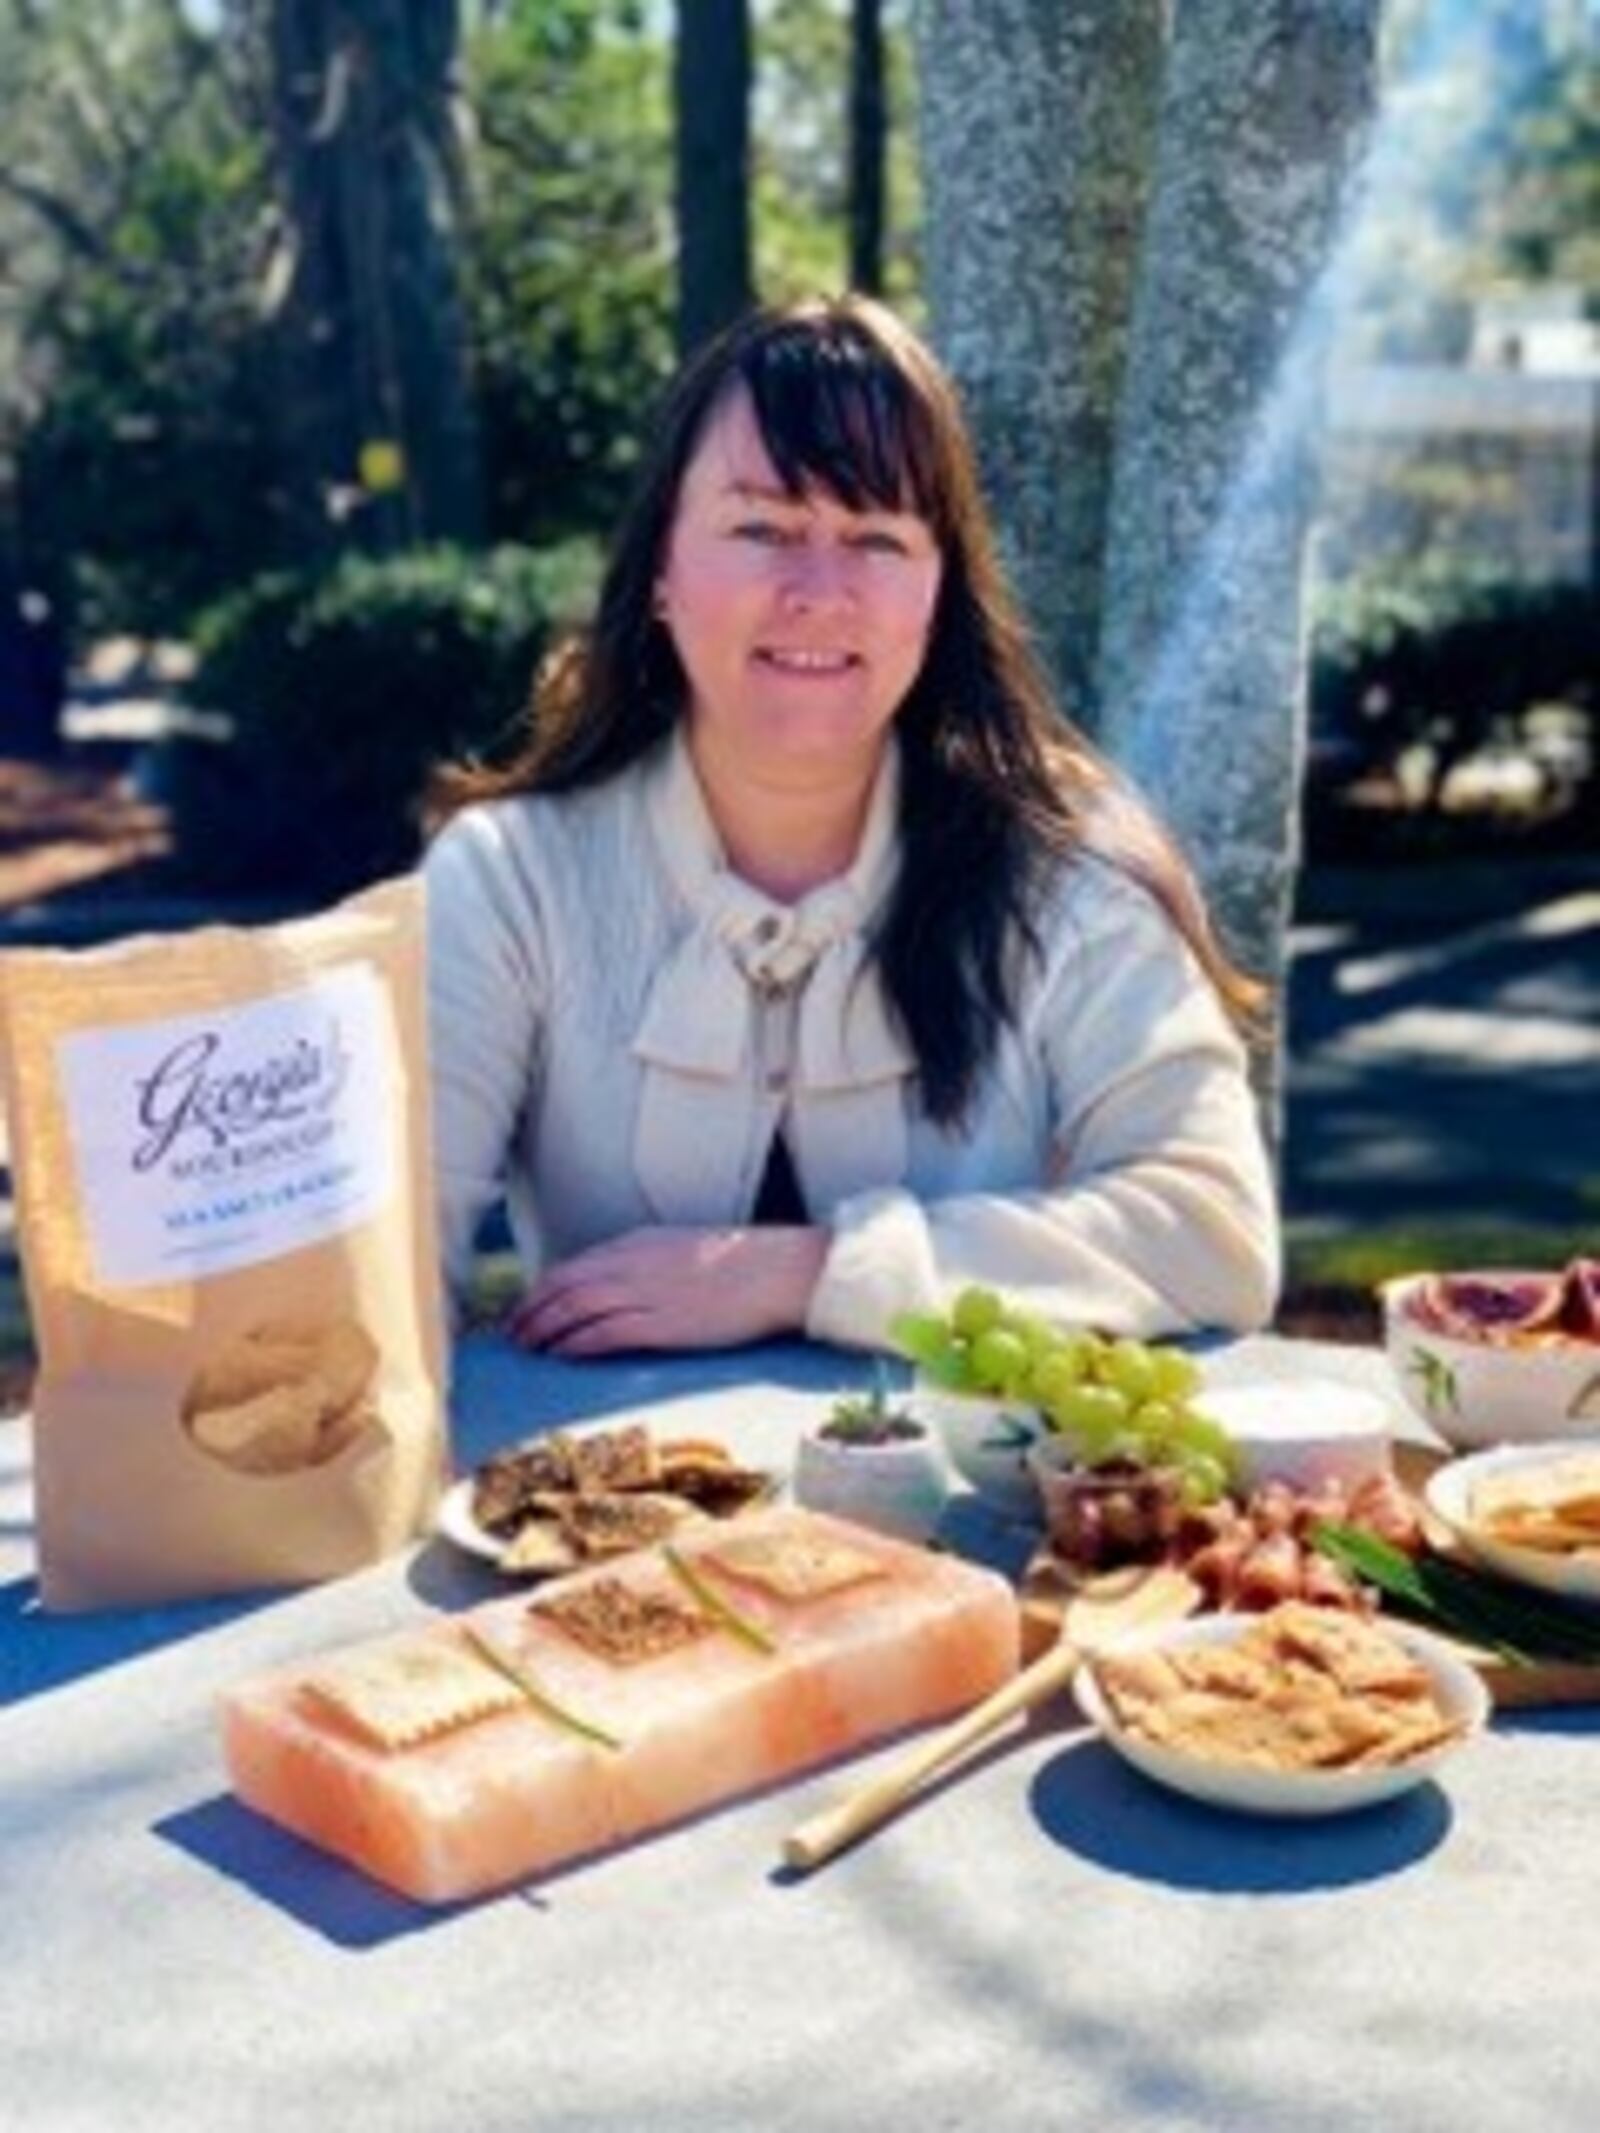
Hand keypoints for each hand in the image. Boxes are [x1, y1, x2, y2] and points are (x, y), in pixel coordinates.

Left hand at [505, 1225, 829, 1356]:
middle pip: (562, 1286)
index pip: (571, 1266)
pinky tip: (561, 1355)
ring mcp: (646, 1292)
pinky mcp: (663, 1323)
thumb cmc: (738, 1264)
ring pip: (575, 1307)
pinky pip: (604, 1332)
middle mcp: (633, 1264)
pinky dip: (575, 1343)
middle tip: (513, 1335)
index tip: (524, 1310)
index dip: (540, 1290)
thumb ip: (643, 1264)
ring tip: (528, 1349)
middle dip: (531, 1311)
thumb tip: (614, 1287)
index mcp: (636, 1244)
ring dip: (544, 1329)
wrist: (778, 1270)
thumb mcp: (680, 1250)